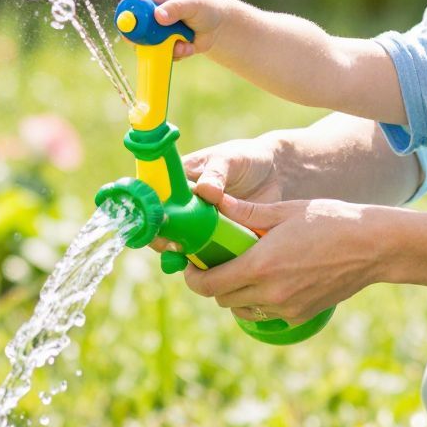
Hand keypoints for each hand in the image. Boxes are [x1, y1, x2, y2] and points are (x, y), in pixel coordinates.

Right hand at [131, 0, 235, 59]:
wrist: (218, 26)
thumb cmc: (205, 7)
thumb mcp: (193, 3)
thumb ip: (176, 7)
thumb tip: (158, 16)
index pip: (133, 3)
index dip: (128, 15)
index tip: (132, 28)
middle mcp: (153, 13)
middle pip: (135, 28)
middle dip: (146, 38)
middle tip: (158, 43)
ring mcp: (157, 30)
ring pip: (148, 45)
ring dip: (165, 47)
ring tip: (183, 43)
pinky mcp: (164, 45)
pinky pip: (162, 55)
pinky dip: (177, 54)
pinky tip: (189, 46)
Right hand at [147, 133, 287, 252]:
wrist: (276, 173)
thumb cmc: (247, 159)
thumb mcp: (231, 159)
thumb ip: (217, 173)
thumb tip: (205, 191)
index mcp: (177, 180)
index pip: (152, 198)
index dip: (150, 212)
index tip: (159, 223)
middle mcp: (182, 204)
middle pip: (161, 226)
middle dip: (163, 239)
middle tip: (174, 246)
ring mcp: (197, 224)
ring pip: (179, 244)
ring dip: (181, 255)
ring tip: (189, 258)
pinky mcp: (214, 240)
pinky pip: (203, 255)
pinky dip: (204, 263)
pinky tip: (209, 267)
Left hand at [178, 181, 391, 325]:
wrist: (374, 247)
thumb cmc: (330, 221)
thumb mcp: (286, 211)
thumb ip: (246, 213)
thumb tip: (214, 202)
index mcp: (260, 266)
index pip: (208, 285)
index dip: (193, 276)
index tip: (192, 263)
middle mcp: (269, 293)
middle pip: (221, 299)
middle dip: (213, 282)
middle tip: (218, 261)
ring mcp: (286, 308)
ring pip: (242, 309)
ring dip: (236, 293)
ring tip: (245, 269)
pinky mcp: (300, 315)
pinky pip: (267, 313)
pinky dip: (261, 300)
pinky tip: (273, 278)